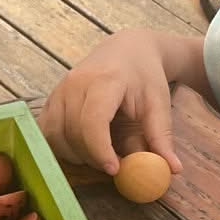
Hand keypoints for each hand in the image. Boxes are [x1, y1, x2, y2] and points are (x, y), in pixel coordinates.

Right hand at [40, 30, 184, 174]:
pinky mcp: (49, 100)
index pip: (93, 120)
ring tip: (100, 153)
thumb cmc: (144, 77)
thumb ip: (161, 137)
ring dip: (76, 154)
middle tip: (114, 165)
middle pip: (73, 132)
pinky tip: (82, 147)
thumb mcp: (159, 104)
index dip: (100, 149)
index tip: (114, 169)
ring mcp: (58, 91)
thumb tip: (172, 169)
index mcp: (105, 80)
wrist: (126, 50)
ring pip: (55, 136)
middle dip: (92, 157)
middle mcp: (75, 83)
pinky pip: (47, 133)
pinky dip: (61, 147)